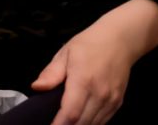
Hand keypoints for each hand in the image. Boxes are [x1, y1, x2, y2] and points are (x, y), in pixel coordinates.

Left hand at [33, 0, 157, 124]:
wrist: (120, 40)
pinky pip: (103, 121)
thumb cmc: (89, 44)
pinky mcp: (118, 103)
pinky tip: (80, 122)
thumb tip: (36, 87)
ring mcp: (110, 100)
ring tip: (65, 124)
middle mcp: (99, 94)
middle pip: (82, 123)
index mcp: (83, 80)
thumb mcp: (65, 53)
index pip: (71, 112)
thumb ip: (51, 73)